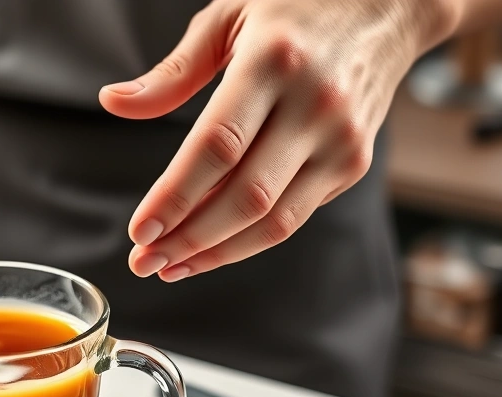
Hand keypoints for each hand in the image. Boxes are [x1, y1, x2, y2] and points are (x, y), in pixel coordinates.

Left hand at [100, 0, 456, 280]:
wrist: (388, 4)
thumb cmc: (296, 7)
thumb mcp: (227, 17)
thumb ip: (172, 72)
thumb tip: (113, 102)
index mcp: (274, 60)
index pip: (217, 146)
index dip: (176, 195)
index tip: (139, 229)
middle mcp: (315, 103)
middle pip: (245, 195)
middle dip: (188, 239)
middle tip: (145, 261)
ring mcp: (342, 139)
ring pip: (274, 220)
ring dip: (216, 253)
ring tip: (170, 266)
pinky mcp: (354, 163)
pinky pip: (293, 216)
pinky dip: (247, 240)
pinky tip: (210, 247)